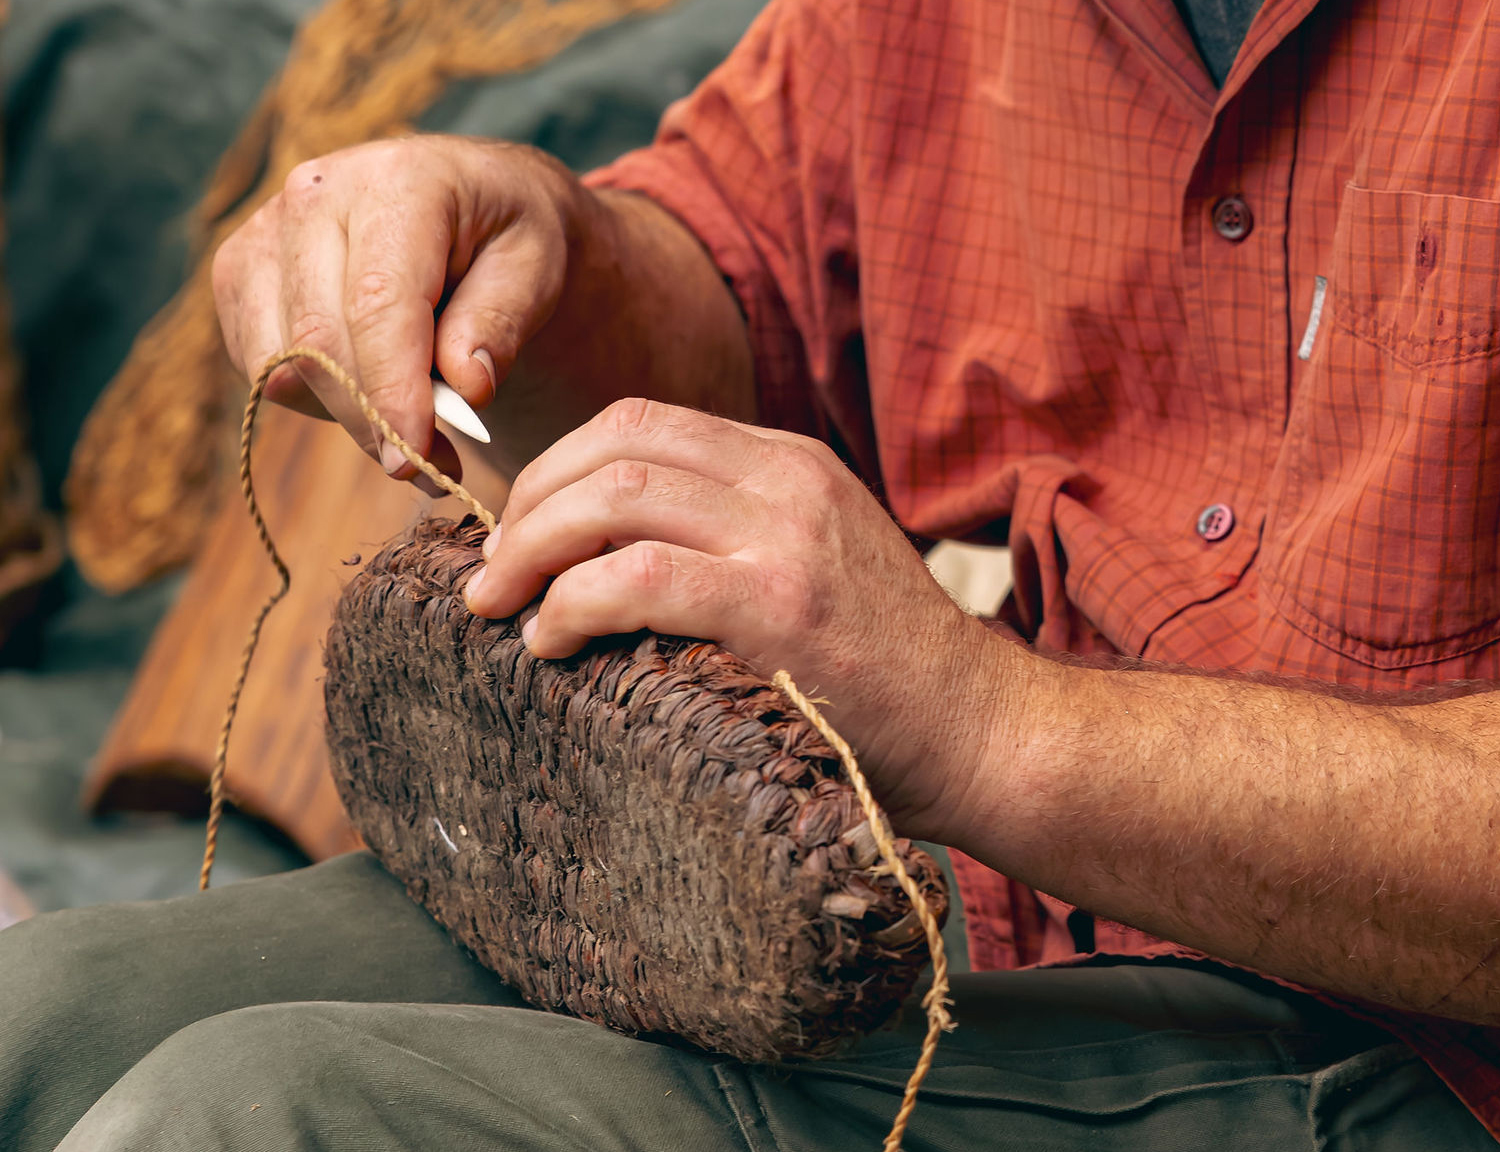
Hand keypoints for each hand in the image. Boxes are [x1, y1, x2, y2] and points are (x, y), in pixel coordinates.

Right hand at [212, 136, 594, 486]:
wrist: (471, 202)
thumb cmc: (509, 237)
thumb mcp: (537, 269)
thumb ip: (501, 324)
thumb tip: (466, 385)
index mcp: (396, 182)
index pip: (377, 304)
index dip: (392, 392)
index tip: (416, 458)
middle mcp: (315, 194)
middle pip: (317, 341)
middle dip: (373, 420)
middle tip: (432, 467)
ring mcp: (265, 230)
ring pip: (278, 363)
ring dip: (345, 416)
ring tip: (414, 428)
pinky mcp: (241, 272)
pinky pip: (261, 367)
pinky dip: (316, 399)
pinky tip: (371, 391)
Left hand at [459, 398, 1019, 837]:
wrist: (980, 730)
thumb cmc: (888, 674)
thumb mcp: (820, 565)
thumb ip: (737, 537)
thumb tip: (603, 559)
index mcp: (792, 462)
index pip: (644, 422)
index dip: (557, 467)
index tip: (518, 530)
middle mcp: (787, 480)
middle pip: (616, 444)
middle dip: (527, 503)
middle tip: (490, 573)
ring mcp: (785, 537)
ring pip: (613, 496)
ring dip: (531, 551)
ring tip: (499, 608)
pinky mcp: (777, 605)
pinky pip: (637, 576)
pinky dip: (571, 605)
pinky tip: (551, 644)